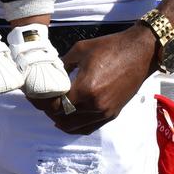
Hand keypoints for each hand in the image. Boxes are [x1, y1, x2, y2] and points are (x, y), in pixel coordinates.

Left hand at [30, 25, 156, 133]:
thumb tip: (48, 73)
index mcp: (85, 89)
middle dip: (49, 111)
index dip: (41, 102)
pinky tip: (68, 116)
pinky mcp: (112, 114)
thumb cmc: (110, 47)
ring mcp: (105, 112)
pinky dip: (75, 125)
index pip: (55, 105)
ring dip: (61, 120)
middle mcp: (95, 106)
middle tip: (41, 101)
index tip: (33, 95)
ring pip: (74, 127)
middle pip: (63, 118)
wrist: (139, 52)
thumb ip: (62, 65)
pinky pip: (89, 127)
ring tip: (53, 107)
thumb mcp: (80, 50)